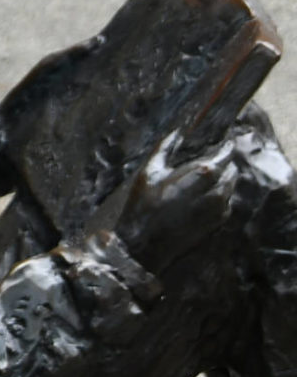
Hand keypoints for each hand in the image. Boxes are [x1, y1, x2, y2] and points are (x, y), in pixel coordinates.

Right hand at [100, 131, 237, 275]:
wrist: (145, 246)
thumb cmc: (143, 206)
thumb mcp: (149, 172)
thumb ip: (165, 148)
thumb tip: (177, 131)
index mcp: (202, 174)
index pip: (225, 154)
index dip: (226, 146)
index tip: (223, 141)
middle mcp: (217, 191)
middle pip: (231, 171)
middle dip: (225, 163)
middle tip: (214, 157)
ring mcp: (218, 210)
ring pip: (231, 188)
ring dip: (225, 179)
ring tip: (211, 175)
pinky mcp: (216, 224)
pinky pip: (226, 204)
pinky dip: (222, 196)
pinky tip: (207, 195)